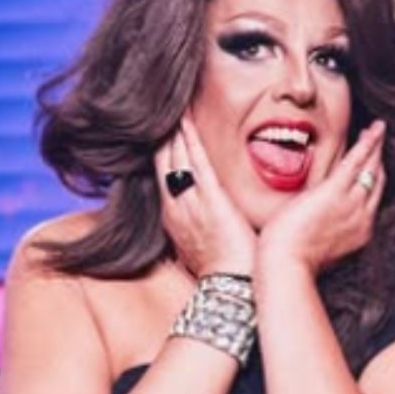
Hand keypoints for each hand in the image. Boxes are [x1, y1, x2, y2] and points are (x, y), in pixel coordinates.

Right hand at [154, 116, 256, 276]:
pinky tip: (187, 119)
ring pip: (176, 157)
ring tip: (175, 105)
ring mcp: (190, 202)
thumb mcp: (200, 246)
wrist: (232, 288)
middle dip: (164, 133)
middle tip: (165, 107)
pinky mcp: (211, 200)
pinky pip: (197, 161)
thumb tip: (204, 219)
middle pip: (164, 161)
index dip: (162, 150)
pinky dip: (190, 139)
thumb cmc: (223, 270)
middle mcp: (175, 206)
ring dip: (174, 129)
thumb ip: (198, 226)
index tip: (162, 128)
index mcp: (173, 217)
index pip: (163, 174)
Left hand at [258, 120, 385, 276]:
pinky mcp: (336, 191)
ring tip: (378, 128)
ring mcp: (351, 203)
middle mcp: (361, 216)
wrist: (287, 263)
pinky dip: (368, 143)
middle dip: (378, 158)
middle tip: (378, 139)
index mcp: (358, 230)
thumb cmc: (294, 258)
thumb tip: (317, 219)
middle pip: (376, 180)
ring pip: (370, 167)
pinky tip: (373, 130)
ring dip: (375, 145)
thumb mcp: (318, 243)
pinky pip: (357, 160)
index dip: (373, 177)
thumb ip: (325, 227)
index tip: (372, 163)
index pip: (371, 197)